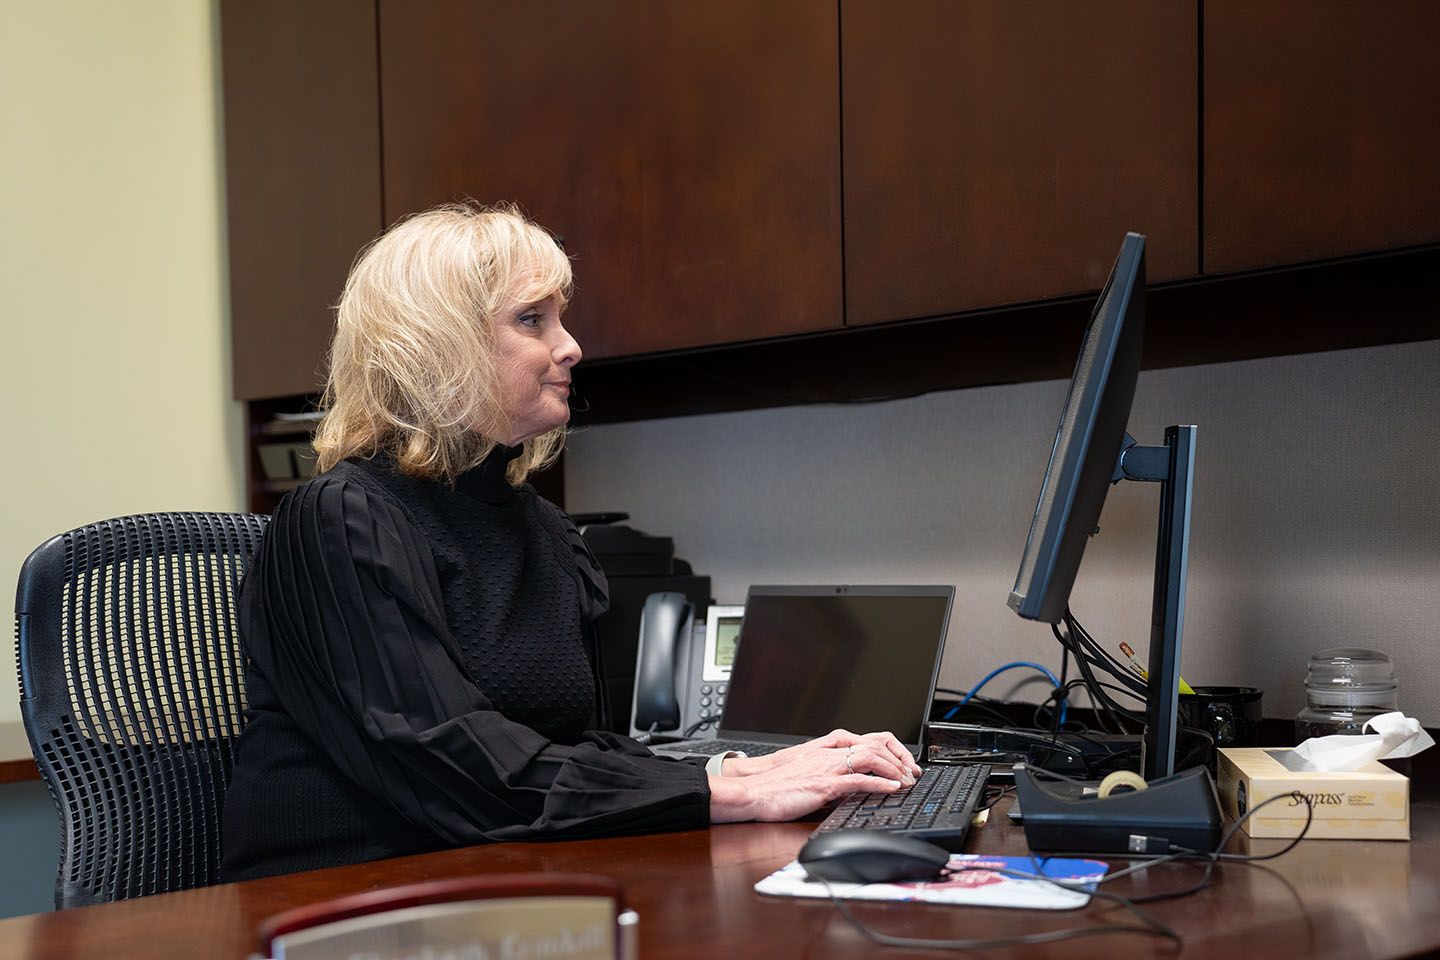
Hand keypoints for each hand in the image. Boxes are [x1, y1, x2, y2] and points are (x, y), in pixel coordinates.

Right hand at [726, 729, 919, 780]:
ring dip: (894, 768)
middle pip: (875, 744)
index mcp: (827, 747)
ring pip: (871, 758)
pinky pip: (859, 780)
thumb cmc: (778, 784)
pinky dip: (880, 783)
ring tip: (906, 781)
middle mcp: (830, 752)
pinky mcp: (825, 784)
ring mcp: (828, 766)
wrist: (755, 791)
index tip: (904, 763)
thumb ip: (831, 772)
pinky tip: (892, 788)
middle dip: (899, 758)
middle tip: (912, 773)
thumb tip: (852, 785)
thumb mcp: (809, 772)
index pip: (869, 739)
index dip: (892, 749)